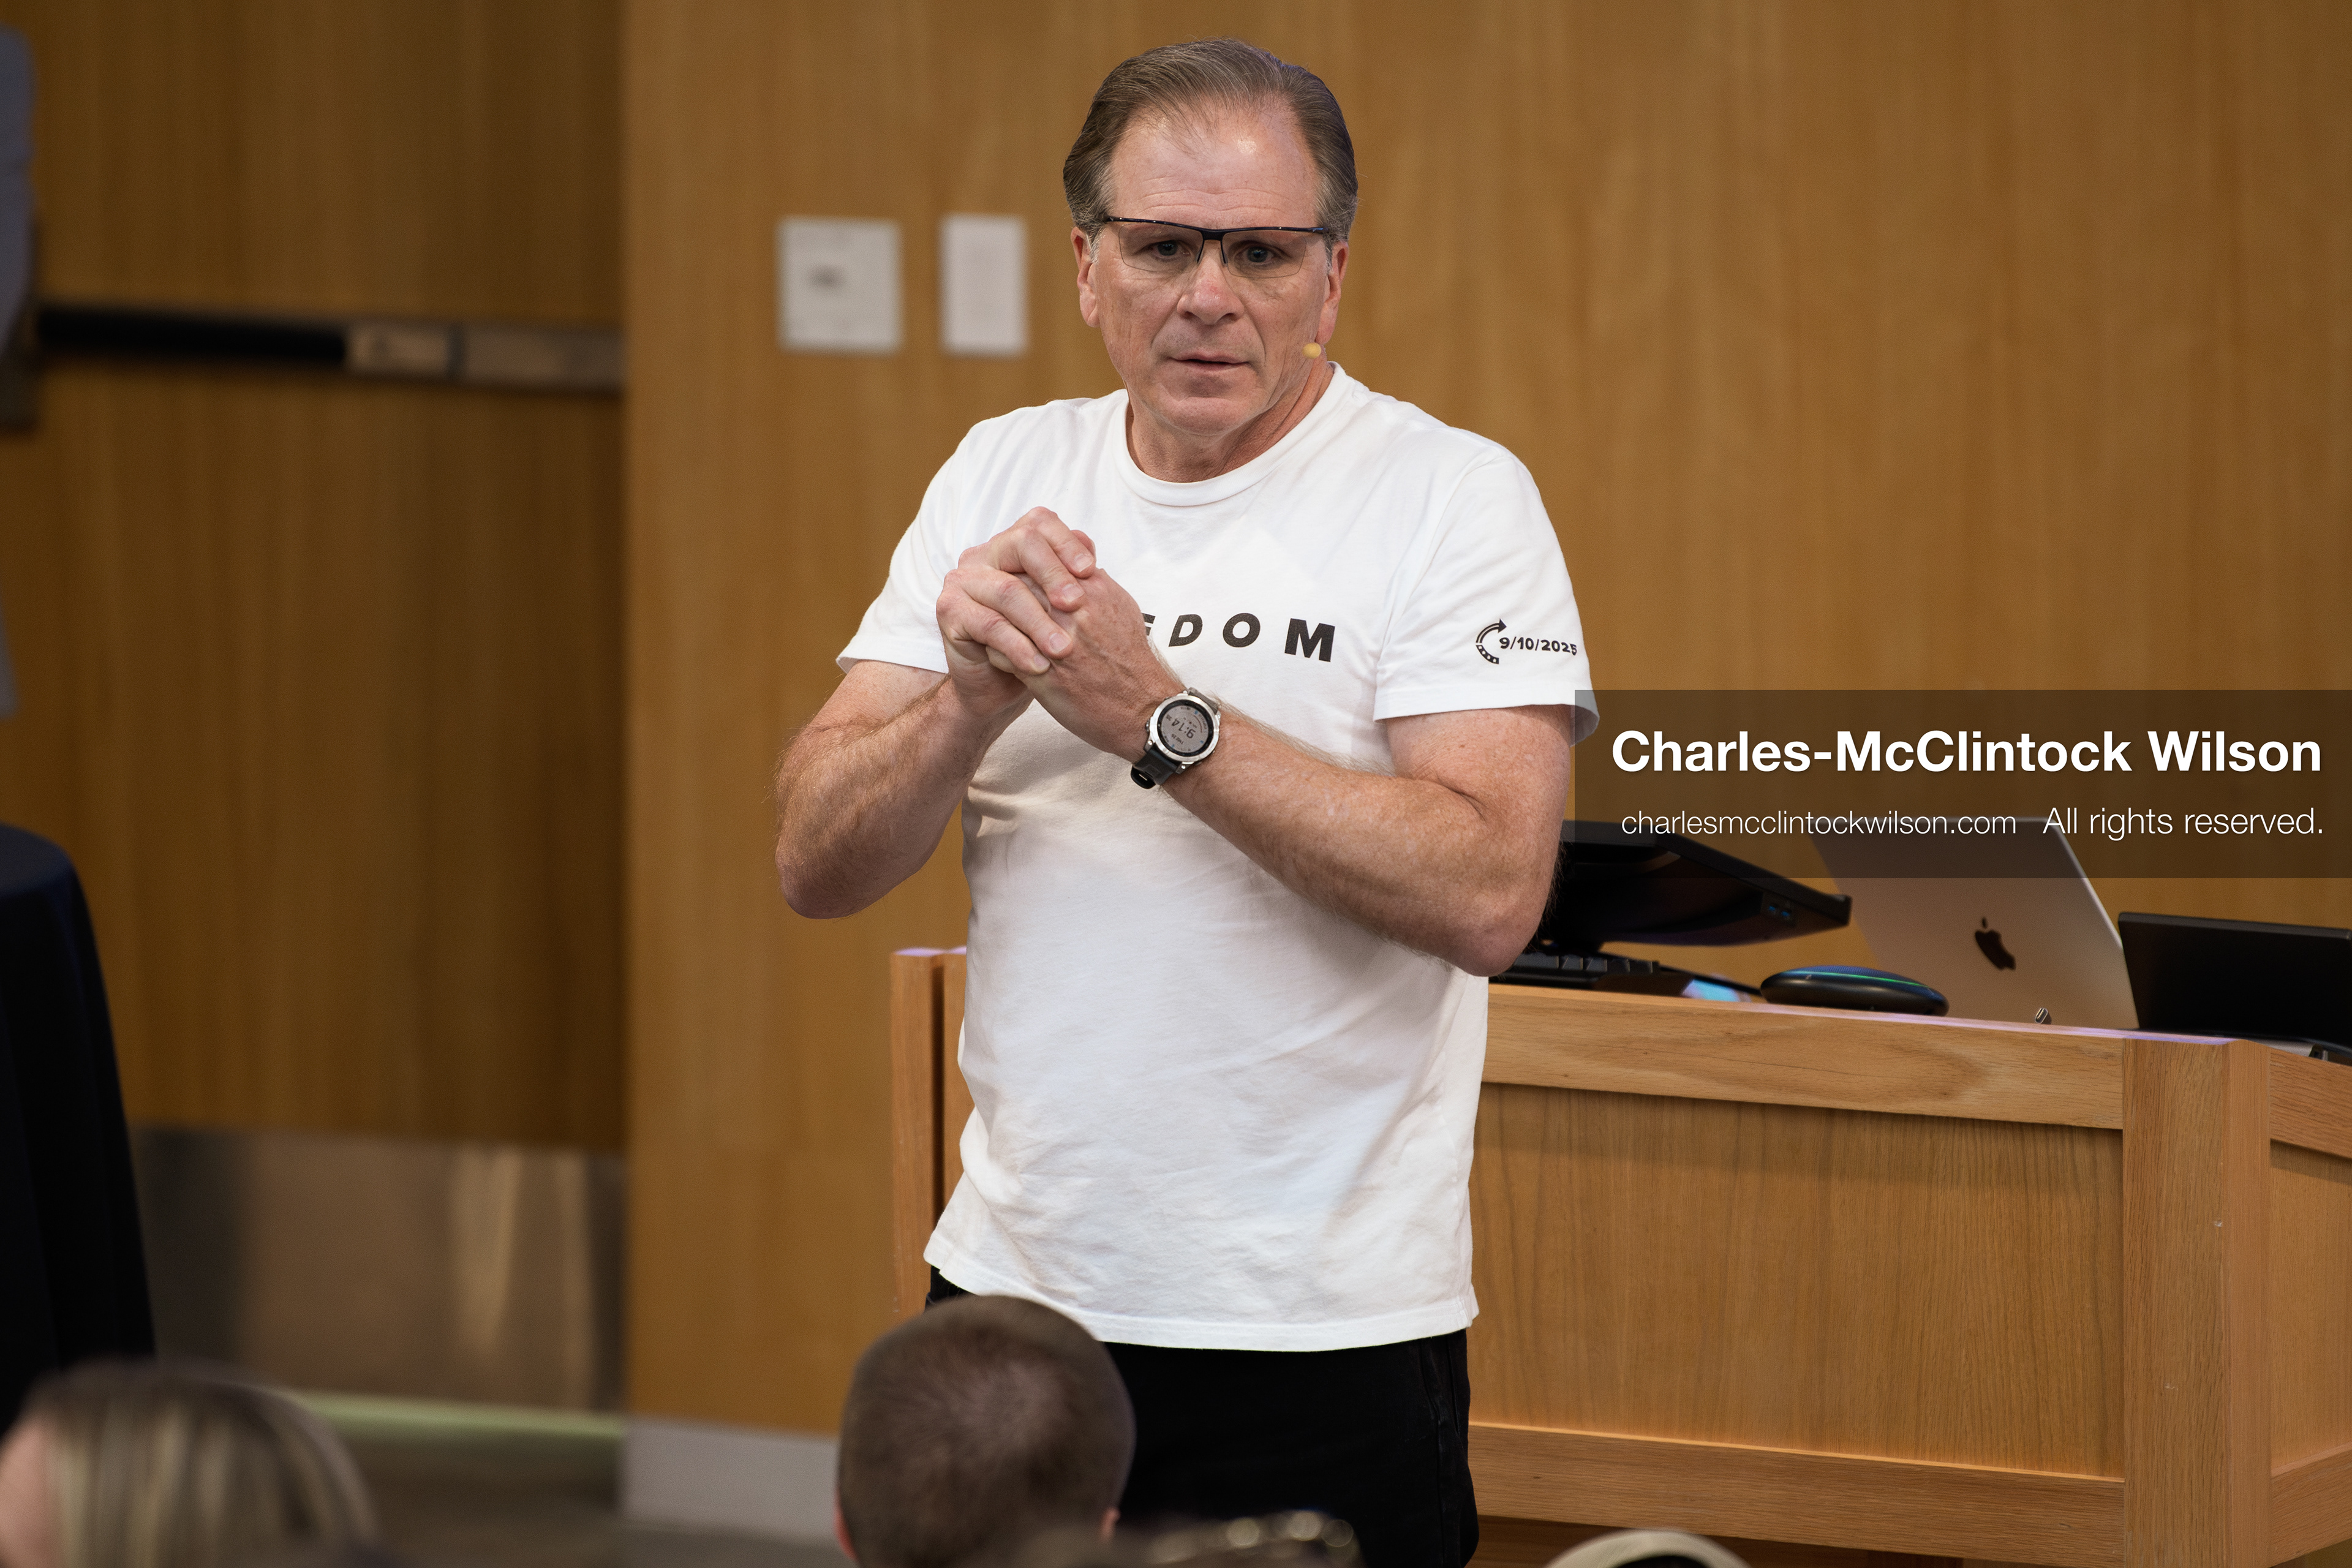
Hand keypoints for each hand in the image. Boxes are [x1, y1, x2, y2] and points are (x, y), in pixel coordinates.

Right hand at [934, 508, 1096, 716]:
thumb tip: (1090, 550)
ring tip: (1063, 650)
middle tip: (1077, 605)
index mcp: (1012, 545)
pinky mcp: (949, 610)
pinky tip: (1039, 666)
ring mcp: (962, 580)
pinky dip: (1018, 647)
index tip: (1091, 572)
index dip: (1067, 543)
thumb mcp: (1060, 610)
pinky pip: (988, 625)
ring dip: (1040, 622)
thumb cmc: (1037, 642)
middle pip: (1022, 544)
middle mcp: (984, 555)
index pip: (1040, 523)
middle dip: (1054, 574)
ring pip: (1008, 590)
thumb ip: (1072, 578)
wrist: (1001, 686)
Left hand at [1011, 565, 1181, 759]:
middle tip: (994, 599)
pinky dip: (997, 649)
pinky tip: (1002, 653)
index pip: (1040, 561)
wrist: (1142, 706)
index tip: (1015, 577)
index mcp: (1091, 590)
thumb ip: (1095, 581)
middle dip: (1003, 592)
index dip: (1021, 568)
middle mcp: (1073, 613)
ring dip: (996, 619)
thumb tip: (1075, 562)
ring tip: (995, 625)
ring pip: (1004, 616)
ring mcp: (1055, 643)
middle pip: (1018, 584)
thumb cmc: (1130, 658)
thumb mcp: (1121, 606)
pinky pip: (1002, 652)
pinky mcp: (1041, 674)